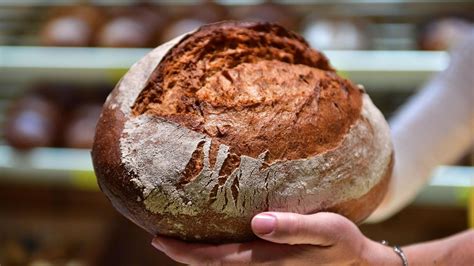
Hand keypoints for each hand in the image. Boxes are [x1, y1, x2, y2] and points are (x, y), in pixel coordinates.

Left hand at [151, 212, 398, 264]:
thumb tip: (257, 222)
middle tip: (157, 238)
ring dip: (197, 254)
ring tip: (175, 237)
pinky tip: (212, 237)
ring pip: (223, 264)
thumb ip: (292, 227)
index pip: (217, 260)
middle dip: (183, 254)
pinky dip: (216, 251)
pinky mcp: (272, 261)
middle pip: (213, 265)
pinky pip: (236, 258)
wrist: (358, 264)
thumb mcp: (325, 230)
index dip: (187, 253)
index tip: (160, 241)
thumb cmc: (343, 244)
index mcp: (268, 259)